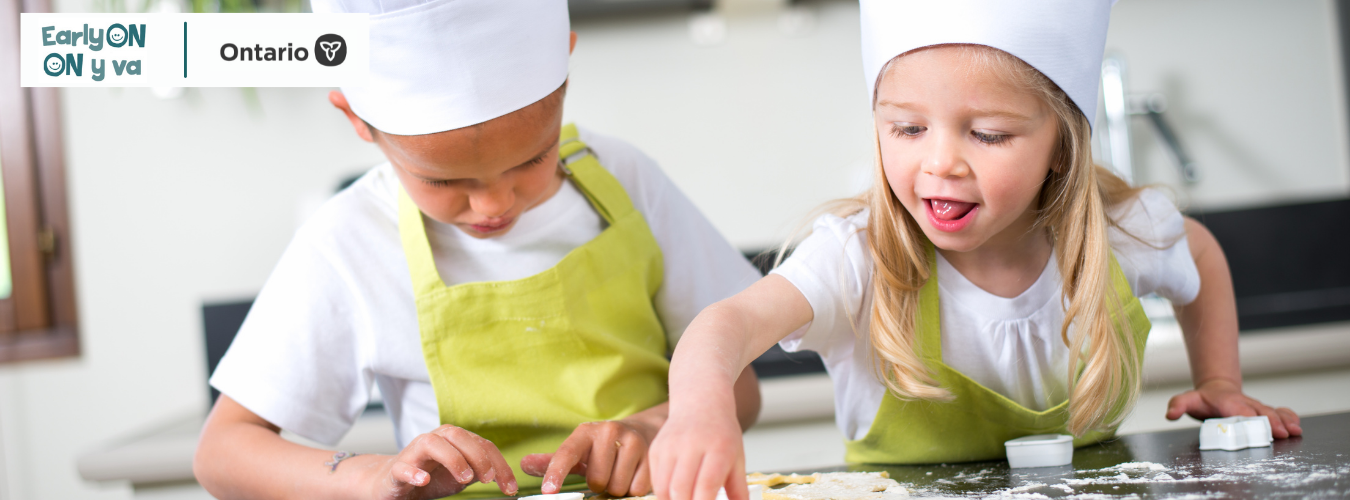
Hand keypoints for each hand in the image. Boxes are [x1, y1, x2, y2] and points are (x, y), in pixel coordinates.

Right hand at [367, 424, 517, 499]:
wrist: (392, 484)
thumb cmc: (429, 476)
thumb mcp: (461, 475)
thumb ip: (480, 470)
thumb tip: (501, 474)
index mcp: (454, 440)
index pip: (482, 445)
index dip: (500, 465)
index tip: (510, 487)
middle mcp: (435, 439)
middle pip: (459, 436)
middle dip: (478, 456)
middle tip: (488, 478)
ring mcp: (414, 453)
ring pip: (432, 443)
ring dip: (452, 459)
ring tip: (464, 478)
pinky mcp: (397, 469)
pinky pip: (404, 466)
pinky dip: (414, 472)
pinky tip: (424, 479)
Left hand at [522, 419, 657, 496]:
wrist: (642, 431)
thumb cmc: (601, 448)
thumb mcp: (578, 451)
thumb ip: (552, 461)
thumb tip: (523, 464)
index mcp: (585, 432)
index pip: (567, 454)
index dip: (556, 473)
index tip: (548, 491)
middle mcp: (608, 431)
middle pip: (596, 479)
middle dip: (599, 484)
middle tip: (605, 472)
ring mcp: (632, 441)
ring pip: (617, 486)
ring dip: (617, 487)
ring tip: (620, 472)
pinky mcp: (651, 454)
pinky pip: (636, 488)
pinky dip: (633, 488)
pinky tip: (634, 474)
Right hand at [648, 407, 746, 499]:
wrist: (700, 402)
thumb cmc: (721, 433)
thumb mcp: (737, 458)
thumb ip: (738, 488)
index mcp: (718, 448)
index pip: (706, 486)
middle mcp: (691, 445)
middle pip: (680, 490)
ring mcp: (670, 446)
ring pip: (663, 488)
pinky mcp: (656, 449)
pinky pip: (655, 481)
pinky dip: (664, 494)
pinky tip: (676, 495)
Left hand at [1166, 378, 1301, 437]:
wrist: (1216, 389)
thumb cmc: (1202, 399)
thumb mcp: (1186, 399)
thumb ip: (1177, 405)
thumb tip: (1170, 414)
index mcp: (1227, 402)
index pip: (1238, 411)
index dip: (1248, 419)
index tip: (1256, 426)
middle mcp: (1244, 404)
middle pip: (1259, 412)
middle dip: (1271, 422)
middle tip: (1282, 433)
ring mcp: (1255, 406)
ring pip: (1272, 412)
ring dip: (1284, 420)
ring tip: (1295, 431)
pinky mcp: (1263, 410)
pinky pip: (1278, 411)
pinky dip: (1289, 417)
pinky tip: (1297, 425)